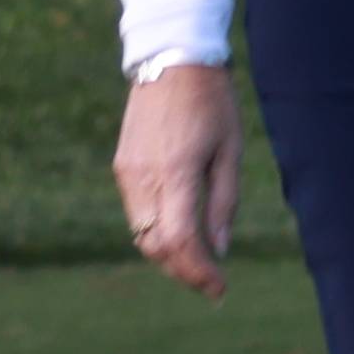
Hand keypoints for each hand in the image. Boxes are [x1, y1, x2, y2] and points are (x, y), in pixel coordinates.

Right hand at [115, 63, 242, 296]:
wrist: (171, 62)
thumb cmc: (212, 104)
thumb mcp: (230, 152)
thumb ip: (223, 203)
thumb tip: (219, 249)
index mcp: (177, 174)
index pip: (181, 241)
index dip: (199, 272)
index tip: (220, 290)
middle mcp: (144, 178)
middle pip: (156, 246)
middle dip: (183, 271)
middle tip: (213, 284)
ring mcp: (128, 174)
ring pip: (141, 234)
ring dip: (168, 256)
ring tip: (200, 265)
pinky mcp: (122, 168)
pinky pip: (136, 214)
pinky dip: (157, 233)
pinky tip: (180, 235)